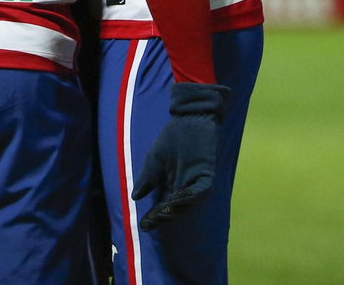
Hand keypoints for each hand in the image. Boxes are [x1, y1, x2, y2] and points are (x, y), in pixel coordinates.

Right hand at [131, 82, 229, 230]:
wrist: (189, 118)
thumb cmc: (172, 137)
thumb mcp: (154, 159)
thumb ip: (147, 177)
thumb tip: (135, 197)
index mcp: (173, 185)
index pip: (164, 205)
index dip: (155, 216)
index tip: (143, 224)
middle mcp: (187, 187)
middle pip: (177, 208)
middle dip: (166, 215)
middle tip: (154, 219)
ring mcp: (198, 181)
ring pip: (191, 203)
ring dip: (178, 208)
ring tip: (164, 211)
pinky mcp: (208, 173)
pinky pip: (202, 190)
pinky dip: (192, 196)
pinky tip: (178, 196)